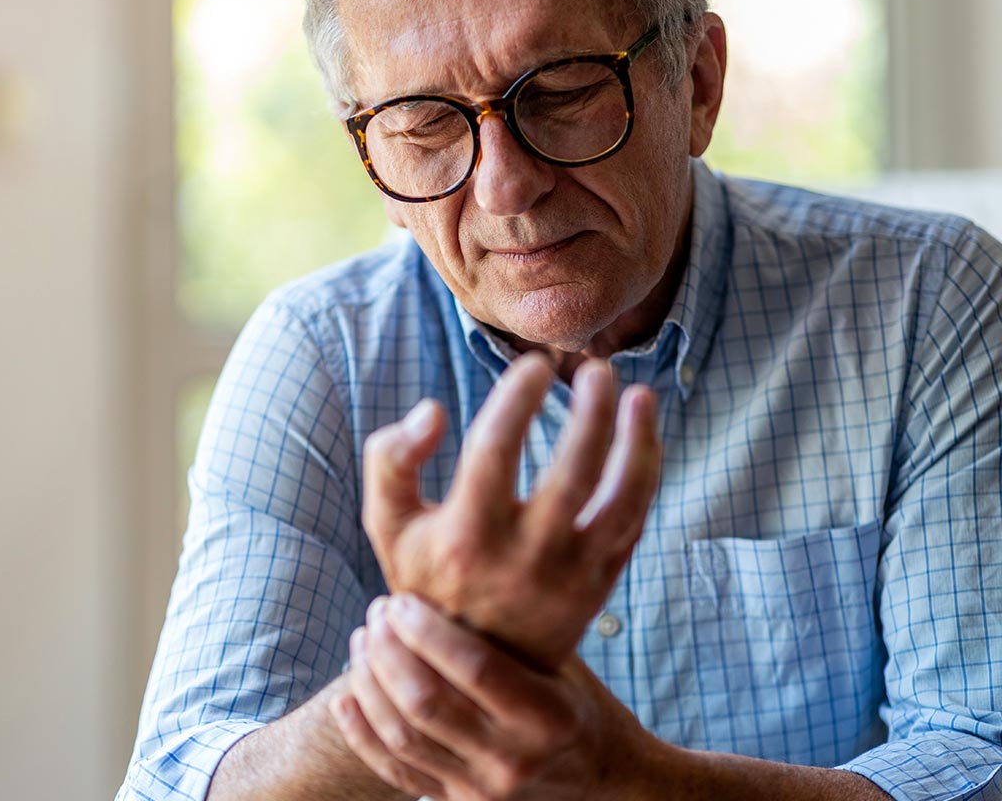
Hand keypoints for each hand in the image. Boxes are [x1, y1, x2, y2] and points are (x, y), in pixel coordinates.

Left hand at [331, 593, 657, 800]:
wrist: (599, 773)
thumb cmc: (571, 697)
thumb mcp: (558, 661)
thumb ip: (510, 630)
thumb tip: (449, 563)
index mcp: (546, 716)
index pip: (474, 668)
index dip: (428, 631)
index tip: (401, 600)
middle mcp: (513, 758)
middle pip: (427, 702)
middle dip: (389, 651)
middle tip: (376, 613)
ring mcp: (482, 788)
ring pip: (403, 736)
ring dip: (370, 682)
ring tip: (362, 641)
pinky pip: (395, 771)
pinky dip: (361, 733)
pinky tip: (344, 697)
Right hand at [362, 353, 660, 668]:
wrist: (472, 666)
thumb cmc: (426, 578)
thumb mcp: (387, 524)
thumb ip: (390, 459)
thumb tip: (432, 410)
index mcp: (463, 538)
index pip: (495, 448)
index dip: (517, 397)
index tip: (533, 365)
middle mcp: (521, 560)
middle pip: (572, 470)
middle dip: (592, 410)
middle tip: (596, 368)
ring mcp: (567, 578)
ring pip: (619, 499)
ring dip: (637, 440)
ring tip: (640, 394)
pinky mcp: (598, 588)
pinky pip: (634, 523)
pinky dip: (645, 476)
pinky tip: (643, 436)